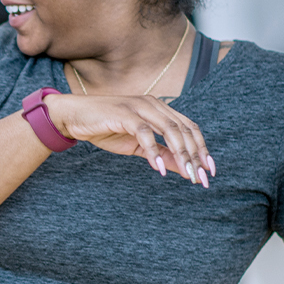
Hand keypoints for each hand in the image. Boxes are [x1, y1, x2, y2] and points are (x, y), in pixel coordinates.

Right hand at [45, 94, 214, 184]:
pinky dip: (154, 151)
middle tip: (201, 178)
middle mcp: (153, 104)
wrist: (74, 117)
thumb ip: (161, 153)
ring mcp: (139, 107)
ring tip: (188, 175)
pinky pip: (144, 133)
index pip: (189, 127)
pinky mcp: (124, 114)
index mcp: (159, 109)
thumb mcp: (137, 146)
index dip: (202, 148)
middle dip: (195, 155)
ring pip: (169, 130)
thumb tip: (183, 168)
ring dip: (181, 154)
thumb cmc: (106, 129)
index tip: (209, 170)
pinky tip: (158, 169)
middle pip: (183, 129)